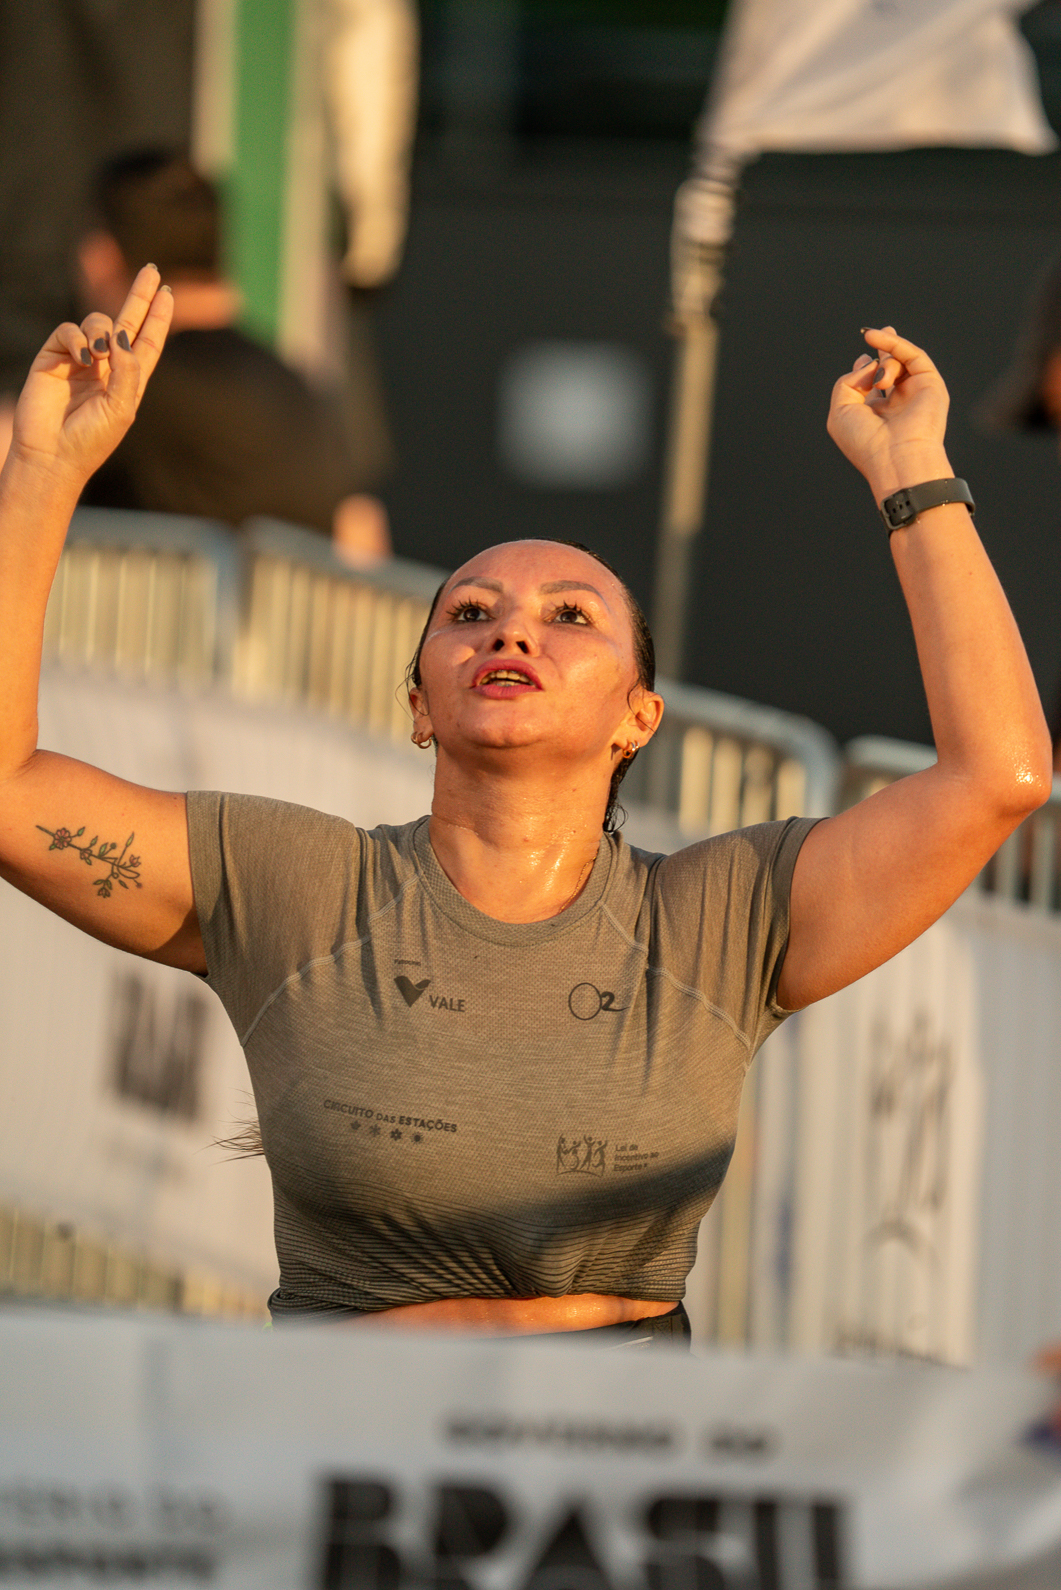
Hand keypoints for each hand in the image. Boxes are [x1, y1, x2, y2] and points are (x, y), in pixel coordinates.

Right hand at [7, 264, 172, 487]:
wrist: (52, 454)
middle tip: (153, 271)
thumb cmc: (91, 439)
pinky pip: (68, 330)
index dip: (158, 317)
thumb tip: (122, 333)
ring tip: (99, 355)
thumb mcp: (121, 406)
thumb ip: (128, 369)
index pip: (148, 342)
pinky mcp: (54, 357)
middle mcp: (106, 366)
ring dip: (100, 330)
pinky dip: (77, 338)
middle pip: (126, 322)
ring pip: (96, 323)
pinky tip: (82, 358)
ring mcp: (80, 360)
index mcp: (128, 380)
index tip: (168, 293)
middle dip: (139, 296)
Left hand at [827, 326, 951, 504]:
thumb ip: (847, 382)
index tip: (862, 359)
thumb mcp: (841, 410)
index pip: (873, 384)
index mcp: (877, 415)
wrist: (895, 456)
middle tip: (873, 334)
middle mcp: (898, 405)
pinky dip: (895, 344)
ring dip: (884, 361)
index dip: (866, 368)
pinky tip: (878, 337)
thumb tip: (868, 362)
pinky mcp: (930, 384)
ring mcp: (916, 394)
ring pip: (900, 362)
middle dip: (884, 349)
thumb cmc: (865, 441)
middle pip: (892, 368)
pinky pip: (913, 355)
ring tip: (879, 381)